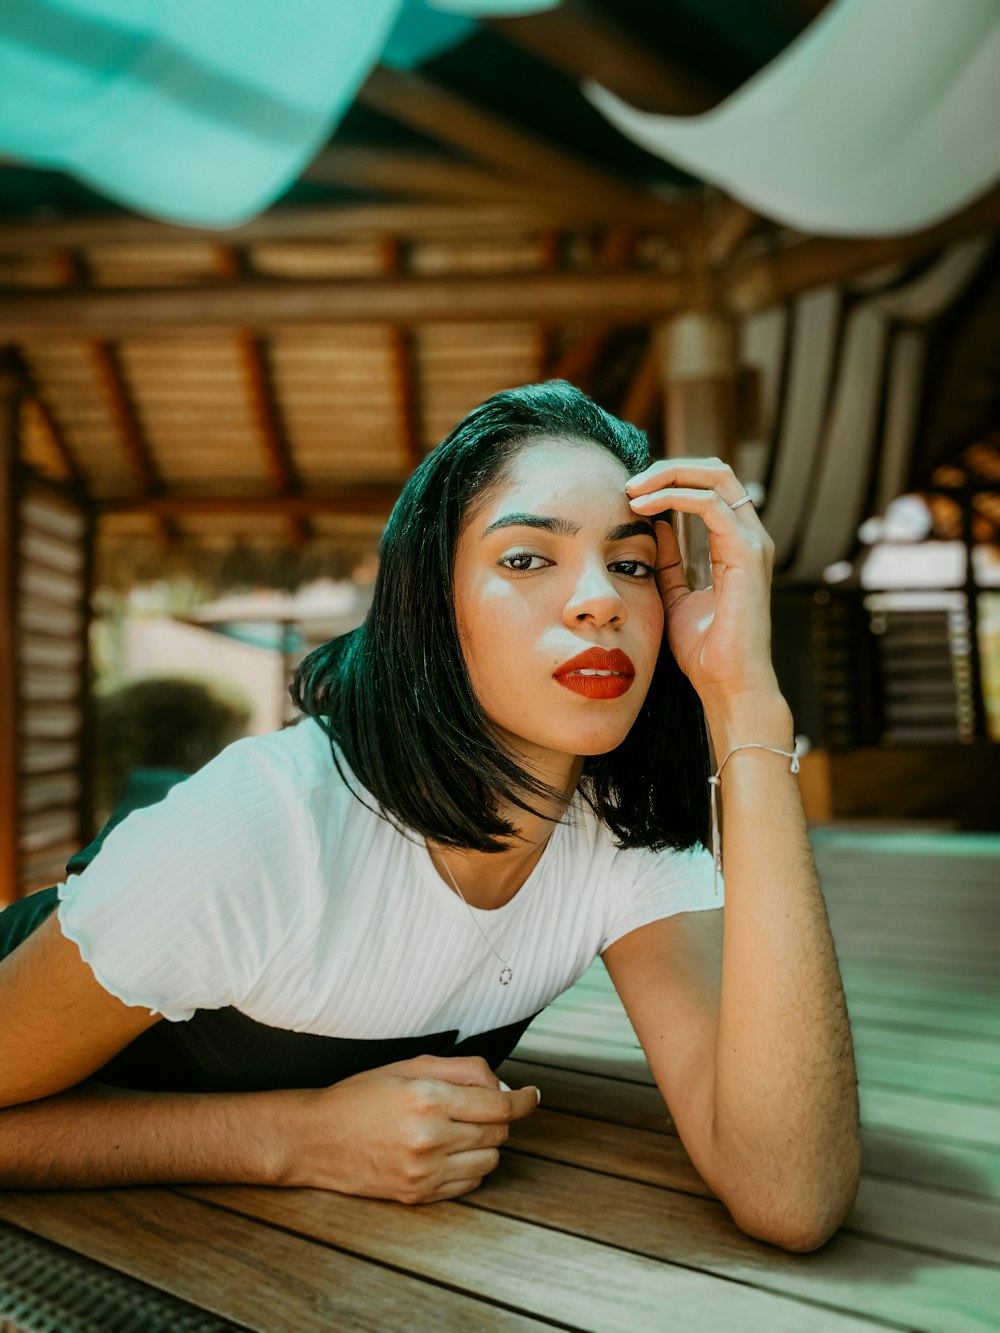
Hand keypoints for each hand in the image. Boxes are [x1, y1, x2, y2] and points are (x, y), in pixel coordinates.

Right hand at [278, 1054, 539, 1203]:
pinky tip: (448, 1152)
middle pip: (498, 1133)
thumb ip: (461, 1070)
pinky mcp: (417, 1196)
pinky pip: (468, 1185)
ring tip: (459, 1130)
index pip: (498, 1104)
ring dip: (485, 1144)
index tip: (532, 1096)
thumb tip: (503, 1082)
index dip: (523, 1099)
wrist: (317, 1138)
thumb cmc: (362, 1095)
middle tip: (480, 1107)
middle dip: (498, 1117)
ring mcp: (423, 1172)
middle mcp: (429, 1137)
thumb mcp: (409, 1066)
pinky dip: (469, 1167)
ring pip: (489, 1161)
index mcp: (428, 1098)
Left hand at [626, 458, 778, 703]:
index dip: (671, 480)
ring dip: (668, 476)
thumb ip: (669, 561)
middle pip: (715, 472)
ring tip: (631, 490)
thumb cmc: (704, 648)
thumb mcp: (675, 595)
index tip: (630, 493)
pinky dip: (674, 498)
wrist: (725, 683)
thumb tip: (654, 527)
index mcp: (736, 543)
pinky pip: (711, 504)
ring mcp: (752, 542)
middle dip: (669, 468)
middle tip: (629, 482)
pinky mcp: (747, 553)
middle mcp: (750, 536)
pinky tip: (643, 508)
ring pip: (715, 478)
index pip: (709, 488)